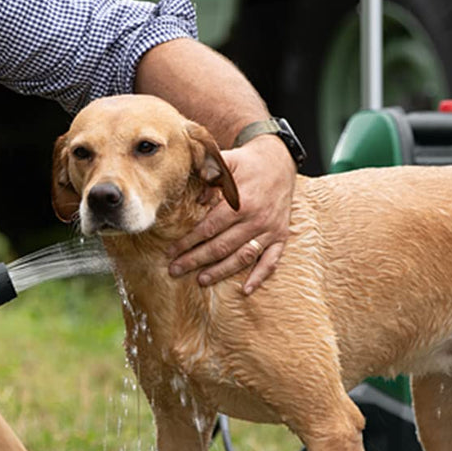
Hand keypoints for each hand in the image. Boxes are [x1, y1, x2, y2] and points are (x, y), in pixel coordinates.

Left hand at [166, 134, 295, 293]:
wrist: (281, 160)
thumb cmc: (248, 162)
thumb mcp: (227, 162)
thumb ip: (209, 175)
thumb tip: (195, 196)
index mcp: (240, 203)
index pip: (208, 229)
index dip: (188, 242)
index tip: (171, 251)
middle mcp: (255, 219)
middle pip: (221, 247)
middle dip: (195, 260)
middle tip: (175, 270)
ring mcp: (269, 230)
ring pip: (243, 257)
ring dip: (221, 271)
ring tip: (201, 280)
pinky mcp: (281, 236)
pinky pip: (272, 261)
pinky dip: (260, 276)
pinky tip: (245, 290)